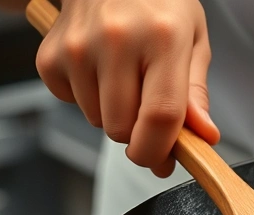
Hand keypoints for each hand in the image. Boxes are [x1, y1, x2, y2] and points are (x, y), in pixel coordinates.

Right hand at [35, 0, 219, 176]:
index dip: (161, 150)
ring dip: (113, 114)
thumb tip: (203, 136)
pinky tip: (99, 68)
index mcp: (163, 38)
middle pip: (123, 128)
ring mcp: (78, 47)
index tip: (163, 161)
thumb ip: (195, 93)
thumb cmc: (158, 5)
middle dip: (139, 134)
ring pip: (97, 121)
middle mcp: (117, 40)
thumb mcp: (193, 40)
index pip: (161, 115)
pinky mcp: (51, 54)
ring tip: (125, 77)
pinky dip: (87, 97)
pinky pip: (71, 103)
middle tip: (148, 110)